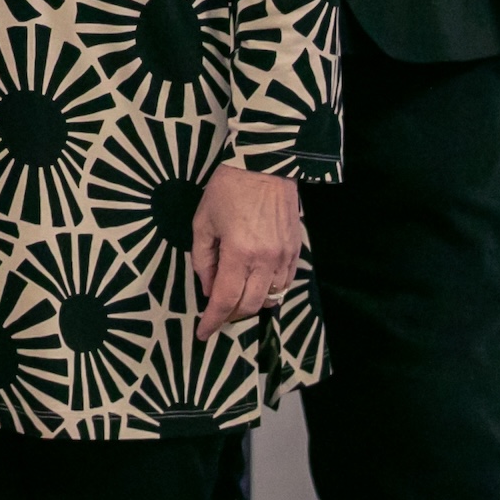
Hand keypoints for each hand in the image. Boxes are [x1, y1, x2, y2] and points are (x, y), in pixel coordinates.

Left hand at [191, 166, 303, 338]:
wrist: (265, 166)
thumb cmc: (227, 189)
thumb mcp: (203, 221)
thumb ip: (203, 258)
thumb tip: (207, 288)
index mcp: (238, 253)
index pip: (225, 300)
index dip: (213, 321)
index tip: (203, 333)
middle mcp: (265, 261)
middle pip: (250, 306)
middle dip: (231, 316)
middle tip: (217, 315)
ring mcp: (284, 258)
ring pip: (270, 299)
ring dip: (251, 305)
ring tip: (236, 300)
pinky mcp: (296, 252)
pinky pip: (285, 285)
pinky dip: (271, 293)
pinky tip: (257, 286)